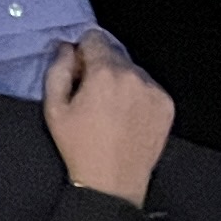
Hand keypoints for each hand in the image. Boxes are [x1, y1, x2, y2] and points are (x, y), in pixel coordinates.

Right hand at [42, 34, 175, 202]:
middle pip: (114, 53)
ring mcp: (153, 90)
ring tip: (111, 111)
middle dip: (101, 67)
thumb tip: (66, 48)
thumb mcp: (54, 109)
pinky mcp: (166, 105)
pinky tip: (127, 118)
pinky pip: (148, 87)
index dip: (82, 52)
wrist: (112, 183)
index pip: (94, 37)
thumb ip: (57, 70)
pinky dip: (138, 96)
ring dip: (121, 81)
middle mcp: (134, 76)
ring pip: (133, 70)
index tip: (78, 71)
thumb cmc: (79, 148)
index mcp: (105, 73)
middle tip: (92, 97)